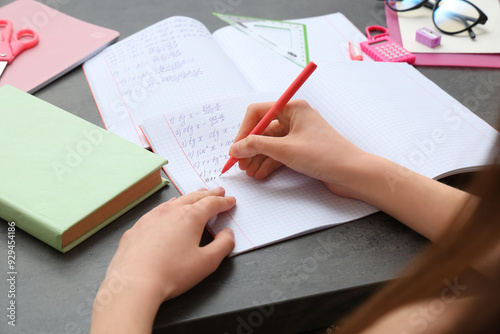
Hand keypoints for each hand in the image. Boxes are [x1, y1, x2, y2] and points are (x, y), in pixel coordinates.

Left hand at [91, 187, 235, 332]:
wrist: (133, 283)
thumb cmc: (171, 273)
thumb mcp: (207, 262)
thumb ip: (223, 245)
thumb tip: (228, 234)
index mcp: (190, 217)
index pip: (211, 204)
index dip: (223, 202)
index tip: (230, 201)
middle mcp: (170, 211)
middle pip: (193, 197)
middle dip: (208, 194)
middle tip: (217, 191)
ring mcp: (151, 217)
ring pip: (174, 202)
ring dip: (188, 198)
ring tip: (195, 197)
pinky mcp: (137, 227)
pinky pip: (157, 212)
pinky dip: (168, 208)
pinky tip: (167, 213)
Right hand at [229, 99, 367, 197]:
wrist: (352, 173)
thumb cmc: (325, 155)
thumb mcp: (285, 149)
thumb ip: (257, 146)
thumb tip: (236, 148)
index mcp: (293, 108)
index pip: (258, 112)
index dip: (244, 130)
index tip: (235, 148)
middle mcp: (295, 118)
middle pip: (263, 129)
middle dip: (250, 147)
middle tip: (239, 164)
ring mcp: (299, 134)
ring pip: (270, 144)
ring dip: (258, 158)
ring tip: (249, 173)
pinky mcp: (302, 149)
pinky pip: (279, 153)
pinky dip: (269, 163)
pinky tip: (260, 174)